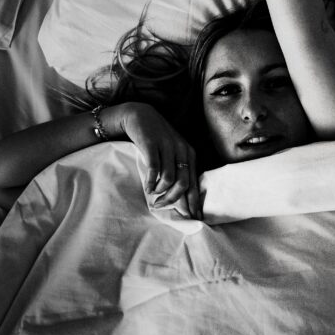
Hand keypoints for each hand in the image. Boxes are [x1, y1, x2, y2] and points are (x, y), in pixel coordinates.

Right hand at [107, 102, 200, 218]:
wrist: (140, 115)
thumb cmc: (157, 139)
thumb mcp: (172, 153)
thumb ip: (178, 171)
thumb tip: (181, 199)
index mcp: (189, 153)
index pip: (194, 183)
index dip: (193, 202)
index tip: (193, 218)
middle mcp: (181, 149)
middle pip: (183, 183)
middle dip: (174, 200)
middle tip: (162, 206)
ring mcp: (167, 147)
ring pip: (170, 178)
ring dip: (161, 191)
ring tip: (154, 195)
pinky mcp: (151, 144)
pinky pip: (154, 169)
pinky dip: (151, 182)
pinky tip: (148, 188)